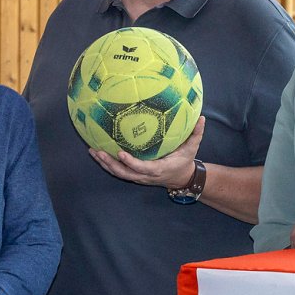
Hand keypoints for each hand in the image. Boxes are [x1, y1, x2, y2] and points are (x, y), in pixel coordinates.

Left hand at [89, 116, 204, 188]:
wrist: (181, 178)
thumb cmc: (185, 160)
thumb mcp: (192, 148)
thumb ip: (196, 133)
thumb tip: (201, 117)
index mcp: (159, 168)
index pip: (143, 168)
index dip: (131, 162)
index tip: (120, 153)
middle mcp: (145, 175)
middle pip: (124, 172)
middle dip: (110, 163)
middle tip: (97, 151)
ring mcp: (139, 177)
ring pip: (118, 173)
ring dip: (104, 163)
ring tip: (92, 151)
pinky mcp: (134, 175)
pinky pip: (118, 171)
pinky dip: (107, 163)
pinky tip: (97, 153)